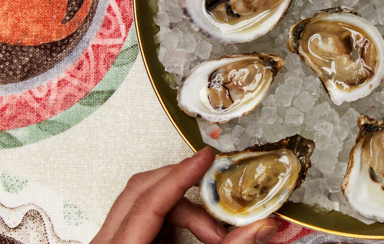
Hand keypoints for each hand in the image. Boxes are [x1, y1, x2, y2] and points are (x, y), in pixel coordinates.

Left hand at [91, 148, 278, 243]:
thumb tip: (263, 226)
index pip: (149, 200)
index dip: (181, 175)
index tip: (206, 158)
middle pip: (143, 191)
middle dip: (188, 191)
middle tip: (222, 195)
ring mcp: (111, 242)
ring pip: (146, 202)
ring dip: (187, 210)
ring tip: (216, 237)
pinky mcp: (123, 242)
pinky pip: (148, 216)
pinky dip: (177, 219)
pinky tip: (199, 236)